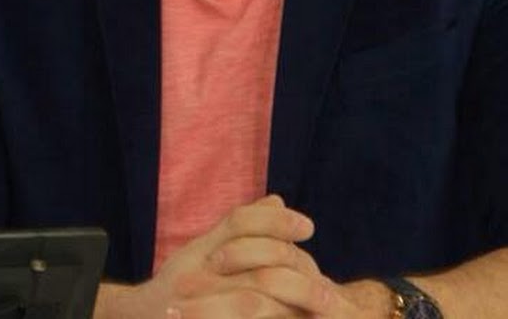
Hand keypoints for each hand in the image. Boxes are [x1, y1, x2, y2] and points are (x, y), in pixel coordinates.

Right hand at [97, 194, 329, 317]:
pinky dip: (271, 318)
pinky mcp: (201, 315)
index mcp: (201, 251)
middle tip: (329, 292)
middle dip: (297, 278)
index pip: (241, 223)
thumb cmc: (178, 287)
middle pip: (255, 268)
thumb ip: (241, 228)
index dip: (276, 222)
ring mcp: (198, 304)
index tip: (309, 227)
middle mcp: (196, 274)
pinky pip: (244, 316)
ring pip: (251, 302)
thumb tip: (278, 201)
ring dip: (290, 307)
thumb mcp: (203, 251)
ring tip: (323, 312)